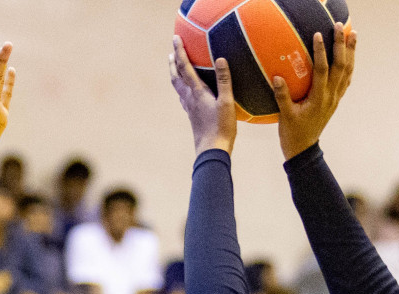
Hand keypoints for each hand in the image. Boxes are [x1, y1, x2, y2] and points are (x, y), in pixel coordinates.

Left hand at [170, 38, 235, 154]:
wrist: (211, 151)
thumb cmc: (221, 127)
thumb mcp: (227, 102)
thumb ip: (224, 80)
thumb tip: (220, 59)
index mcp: (197, 92)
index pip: (185, 67)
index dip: (180, 51)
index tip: (176, 38)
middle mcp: (189, 98)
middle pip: (177, 76)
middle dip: (174, 61)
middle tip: (171, 50)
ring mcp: (189, 108)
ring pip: (178, 87)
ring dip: (175, 74)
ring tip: (174, 67)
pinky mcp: (192, 115)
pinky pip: (183, 97)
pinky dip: (181, 87)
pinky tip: (185, 91)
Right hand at [271, 23, 355, 160]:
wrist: (304, 149)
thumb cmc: (292, 133)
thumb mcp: (285, 115)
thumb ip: (282, 96)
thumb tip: (277, 77)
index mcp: (319, 98)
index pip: (322, 70)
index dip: (321, 52)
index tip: (317, 35)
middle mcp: (331, 96)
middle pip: (341, 66)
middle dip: (341, 45)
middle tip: (340, 27)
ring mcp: (335, 98)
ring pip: (348, 71)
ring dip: (351, 52)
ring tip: (353, 34)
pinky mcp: (335, 100)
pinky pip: (346, 79)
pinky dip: (349, 65)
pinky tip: (349, 56)